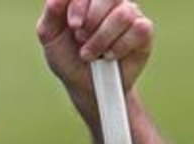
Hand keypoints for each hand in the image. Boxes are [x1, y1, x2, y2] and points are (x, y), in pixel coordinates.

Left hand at [36, 0, 152, 98]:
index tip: (73, 25)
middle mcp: (110, 2)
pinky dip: (119, 47)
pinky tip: (109, 56)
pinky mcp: (143, 32)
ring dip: (102, 40)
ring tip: (90, 54)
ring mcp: (129, 14)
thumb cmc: (67, 58)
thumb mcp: (50, 37)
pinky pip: (138, 29)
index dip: (81, 4)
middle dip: (91, 22)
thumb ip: (51, 14)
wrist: (83, 85)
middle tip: (81, 40)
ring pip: (123, 15)